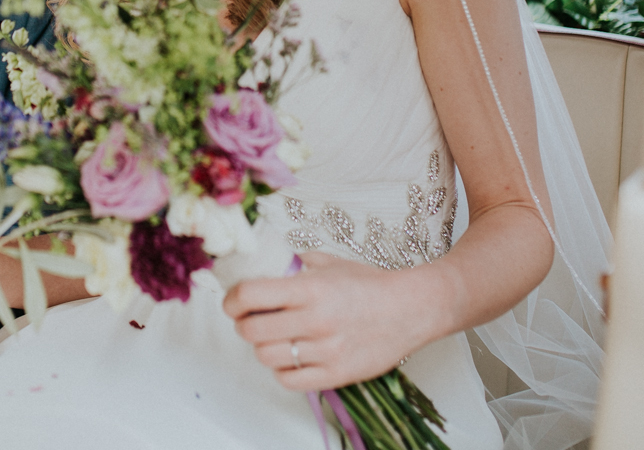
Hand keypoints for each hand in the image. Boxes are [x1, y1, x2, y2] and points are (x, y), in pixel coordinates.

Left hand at [222, 251, 437, 390]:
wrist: (411, 309)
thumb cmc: (369, 284)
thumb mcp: (329, 263)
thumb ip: (294, 264)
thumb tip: (261, 263)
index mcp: (311, 288)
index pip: (250, 295)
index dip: (232, 299)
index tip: (233, 301)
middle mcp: (316, 321)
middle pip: (251, 331)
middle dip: (243, 324)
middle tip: (249, 319)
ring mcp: (326, 351)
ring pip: (266, 357)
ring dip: (262, 347)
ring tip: (272, 337)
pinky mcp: (336, 374)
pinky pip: (288, 380)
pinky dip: (282, 369)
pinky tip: (290, 356)